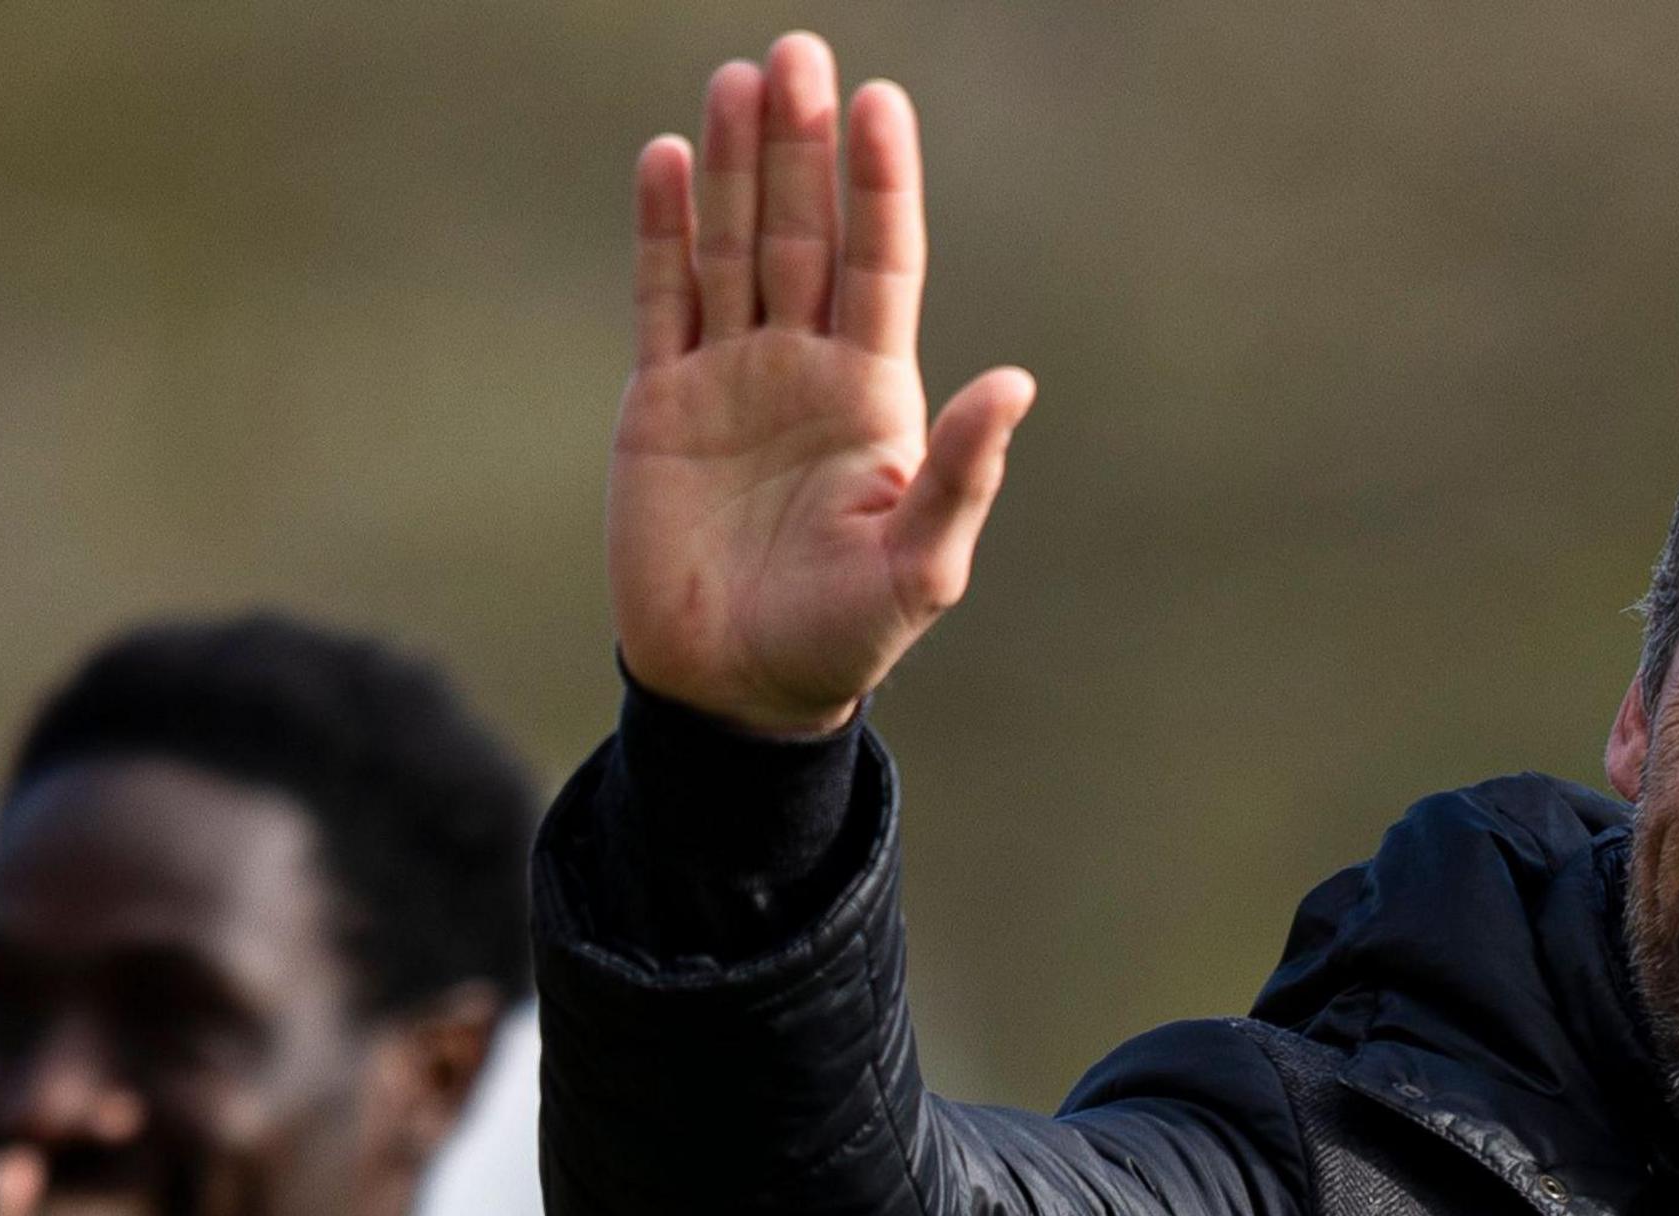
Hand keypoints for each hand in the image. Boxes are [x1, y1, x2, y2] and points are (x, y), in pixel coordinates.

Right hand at [610, 32, 1036, 735]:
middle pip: (806, 233)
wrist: (735, 688)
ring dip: (741, 165)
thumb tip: (1018, 382)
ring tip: (744, 79)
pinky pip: (663, 297)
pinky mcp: (661, 401)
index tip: (883, 105)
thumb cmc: (839, 638)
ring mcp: (730, 376)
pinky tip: (673, 159)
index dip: (882, 186)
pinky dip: (665, 229)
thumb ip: (962, 475)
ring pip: (735, 245)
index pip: (882, 265)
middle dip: (805, 145)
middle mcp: (804, 367)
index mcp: (875, 395)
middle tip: (801, 53)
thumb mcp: (919, 568)